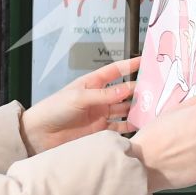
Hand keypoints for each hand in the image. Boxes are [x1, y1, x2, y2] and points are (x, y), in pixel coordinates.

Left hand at [21, 57, 140, 153]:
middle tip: (155, 89)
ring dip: (136, 109)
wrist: (40, 134)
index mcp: (93, 83)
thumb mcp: (79, 97)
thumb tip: (128, 88)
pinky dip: (130, 126)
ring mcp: (101, 114)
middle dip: (139, 89)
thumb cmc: (54, 109)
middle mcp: (100, 98)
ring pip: (125, 110)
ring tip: (151, 108)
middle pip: (125, 91)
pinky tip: (140, 125)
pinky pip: (120, 127)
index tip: (146, 60)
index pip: (116, 71)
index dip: (131, 65)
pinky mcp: (100, 130)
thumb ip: (105, 95)